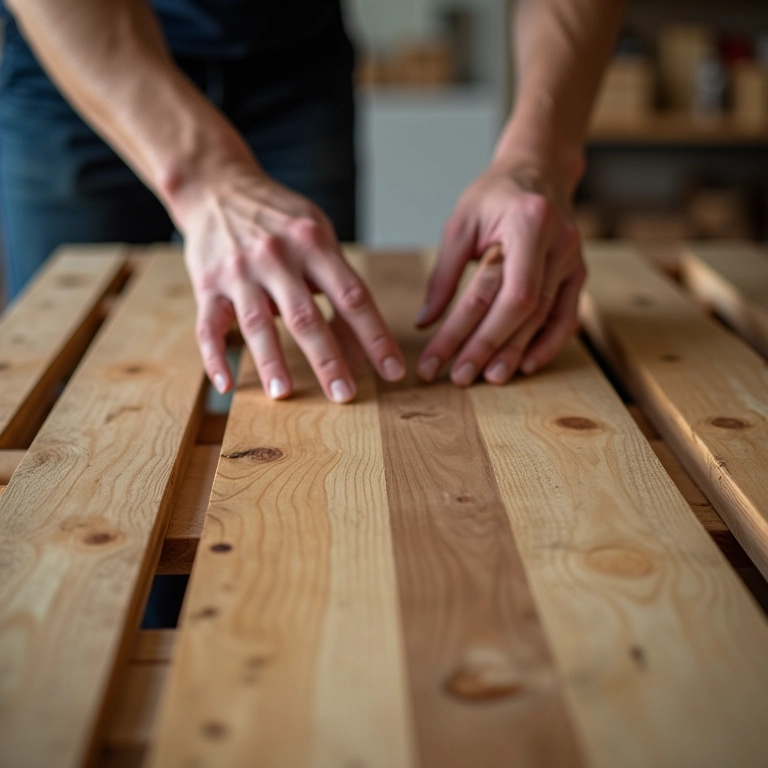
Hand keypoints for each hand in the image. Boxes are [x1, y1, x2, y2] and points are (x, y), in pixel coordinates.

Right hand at [173, 160, 404, 401]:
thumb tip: (360, 347)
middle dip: (328, 359)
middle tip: (345, 395)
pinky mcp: (207, 285)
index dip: (375, 336)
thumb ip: (338, 288)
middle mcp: (276, 257)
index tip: (392, 371)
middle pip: (305, 316)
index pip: (352, 297)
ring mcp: (238, 271)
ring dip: (271, 361)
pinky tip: (227, 385)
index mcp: (313, 244)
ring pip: (257, 323)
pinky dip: (215, 358)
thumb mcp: (318, 238)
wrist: (217, 186)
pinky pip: (208, 327)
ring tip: (284, 394)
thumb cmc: (280, 220)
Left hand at [415, 162, 583, 385]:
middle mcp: (558, 242)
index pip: (496, 292)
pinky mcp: (577, 272)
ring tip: (489, 378)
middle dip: (487, 347)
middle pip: (521, 309)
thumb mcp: (460, 225)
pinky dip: (548, 343)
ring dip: (515, 351)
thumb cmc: (495, 195)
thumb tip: (425, 323)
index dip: (465, 332)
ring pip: (544, 317)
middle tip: (460, 377)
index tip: (437, 358)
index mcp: (528, 222)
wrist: (538, 169)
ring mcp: (573, 259)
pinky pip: (566, 315)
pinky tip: (527, 364)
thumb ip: (444, 275)